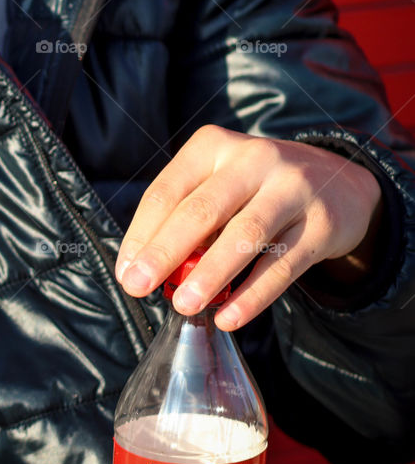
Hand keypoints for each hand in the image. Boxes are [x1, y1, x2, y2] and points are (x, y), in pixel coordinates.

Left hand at [114, 125, 383, 330]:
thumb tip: (145, 270)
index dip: (142, 234)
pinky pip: (282, 264)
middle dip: (165, 252)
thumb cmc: (257, 188)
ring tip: (183, 306)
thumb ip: (187, 220)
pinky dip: (252, 295)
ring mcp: (292, 188)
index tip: (126, 272)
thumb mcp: (220, 185)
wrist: (338, 181)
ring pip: (244, 234)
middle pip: (202, 210)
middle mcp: (253, 158)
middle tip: (138, 286)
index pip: (168, 190)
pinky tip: (229, 317)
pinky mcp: (322, 223)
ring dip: (209, 274)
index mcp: (215, 145)